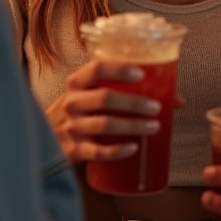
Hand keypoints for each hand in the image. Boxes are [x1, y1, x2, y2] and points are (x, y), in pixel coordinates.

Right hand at [46, 60, 162, 163]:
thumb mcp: (92, 95)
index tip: (141, 74)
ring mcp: (71, 127)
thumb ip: (127, 92)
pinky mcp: (73, 150)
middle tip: (156, 107)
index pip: (97, 68)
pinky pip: (98, 151)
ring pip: (105, 124)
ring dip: (132, 125)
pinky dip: (117, 151)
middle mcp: (71, 102)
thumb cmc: (79, 112)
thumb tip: (176, 99)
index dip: (120, 69)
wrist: (44, 138)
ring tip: (153, 127)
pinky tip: (133, 148)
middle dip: (134, 103)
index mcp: (77, 83)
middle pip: (105, 98)